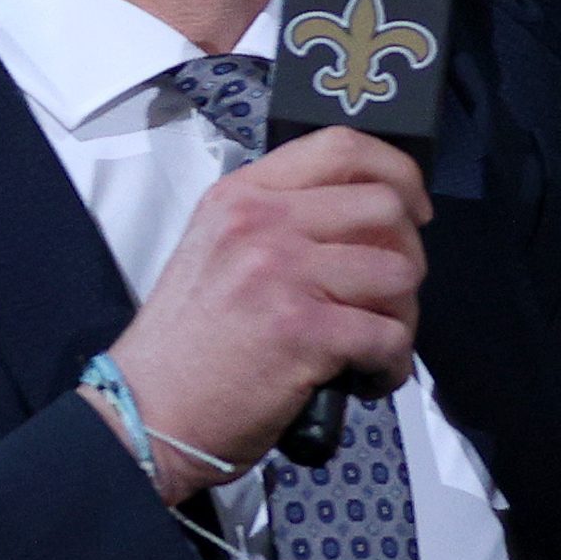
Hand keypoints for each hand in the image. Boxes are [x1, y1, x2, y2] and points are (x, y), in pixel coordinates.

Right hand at [93, 124, 426, 503]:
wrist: (148, 413)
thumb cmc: (187, 345)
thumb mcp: (217, 250)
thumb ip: (279, 223)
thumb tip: (364, 222)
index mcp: (242, 196)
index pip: (342, 146)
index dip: (397, 172)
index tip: (412, 208)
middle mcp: (262, 223)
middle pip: (386, 208)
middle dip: (408, 255)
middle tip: (390, 295)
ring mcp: (283, 274)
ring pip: (399, 273)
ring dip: (403, 316)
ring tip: (373, 343)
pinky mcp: (303, 332)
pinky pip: (390, 336)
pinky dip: (391, 365)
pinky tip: (366, 378)